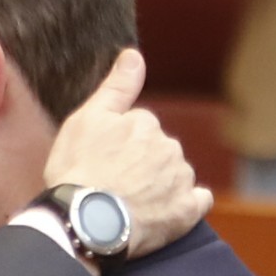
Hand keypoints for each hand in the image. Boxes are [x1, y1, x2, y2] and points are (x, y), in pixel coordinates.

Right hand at [38, 48, 206, 251]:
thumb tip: (134, 54)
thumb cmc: (78, 171)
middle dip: (141, 164)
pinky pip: (197, 201)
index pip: (138, 128)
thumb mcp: (86, 120)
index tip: (102, 161)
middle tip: (111, 185)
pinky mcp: (186, 211)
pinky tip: (165, 212)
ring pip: (174, 175)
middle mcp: (168, 146)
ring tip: (128, 203)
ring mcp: (180, 179)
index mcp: (145, 122)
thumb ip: (116, 87)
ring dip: (158, 185)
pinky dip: (185, 204)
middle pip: (157, 151)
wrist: (86, 221)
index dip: (118, 145)